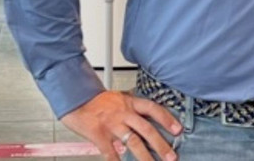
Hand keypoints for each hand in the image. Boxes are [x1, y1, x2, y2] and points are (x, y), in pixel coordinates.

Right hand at [59, 90, 182, 160]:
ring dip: (145, 156)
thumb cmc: (98, 101)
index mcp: (130, 102)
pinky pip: (110, 151)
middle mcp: (123, 113)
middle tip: (171, 156)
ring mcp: (112, 124)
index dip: (167, 119)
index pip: (153, 109)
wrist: (75, 98)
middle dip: (160, 144)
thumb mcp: (120, 98)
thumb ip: (133, 108)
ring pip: (133, 142)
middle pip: (146, 129)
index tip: (178, 130)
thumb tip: (149, 117)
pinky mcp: (99, 134)